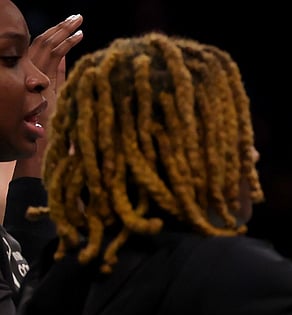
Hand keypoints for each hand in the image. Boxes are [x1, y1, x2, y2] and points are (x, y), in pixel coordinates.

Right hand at [17, 13, 83, 178]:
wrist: (42, 147)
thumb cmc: (58, 136)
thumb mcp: (67, 111)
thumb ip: (70, 91)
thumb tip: (80, 76)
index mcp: (44, 83)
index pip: (51, 56)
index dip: (62, 42)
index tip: (78, 32)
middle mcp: (38, 77)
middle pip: (48, 45)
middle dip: (62, 29)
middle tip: (77, 16)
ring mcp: (38, 77)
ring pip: (49, 46)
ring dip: (64, 31)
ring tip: (78, 19)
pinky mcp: (43, 80)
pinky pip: (54, 56)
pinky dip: (67, 44)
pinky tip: (80, 35)